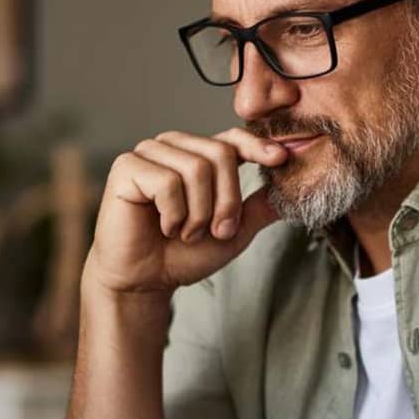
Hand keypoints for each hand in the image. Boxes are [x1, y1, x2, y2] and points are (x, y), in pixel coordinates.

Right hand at [85, 128, 286, 297]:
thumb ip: (258, 208)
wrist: (146, 280)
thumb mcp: (234, 231)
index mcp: (198, 155)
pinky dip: (174, 214)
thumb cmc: (183, 254)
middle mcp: (174, 147)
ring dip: (199, 214)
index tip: (280, 160)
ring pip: (196, 168)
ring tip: (186, 232)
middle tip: (216, 232)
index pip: (232, 139)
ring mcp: (148, 153)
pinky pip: (167, 182)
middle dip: (226, 201)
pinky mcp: (126, 167)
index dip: (257, 146)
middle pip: (220, 154)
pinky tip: (164, 227)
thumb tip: (292, 190)